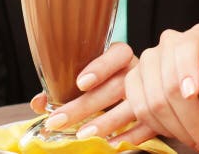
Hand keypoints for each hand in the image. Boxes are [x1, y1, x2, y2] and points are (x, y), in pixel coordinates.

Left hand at [32, 43, 155, 144]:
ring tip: (83, 135)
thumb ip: (66, 88)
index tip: (81, 83)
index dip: (101, 66)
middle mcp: (138, 73)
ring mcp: (151, 93)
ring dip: (107, 122)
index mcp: (124, 60)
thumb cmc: (113, 85)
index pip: (118, 54)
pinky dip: (130, 136)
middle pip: (116, 85)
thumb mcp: (93, 81)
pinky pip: (147, 125)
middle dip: (86, 104)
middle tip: (58, 120)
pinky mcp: (158, 113)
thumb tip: (39, 102)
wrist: (157, 90)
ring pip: (132, 105)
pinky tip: (112, 144)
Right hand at [123, 24, 198, 153]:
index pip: (186, 48)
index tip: (192, 97)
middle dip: (188, 118)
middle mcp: (170, 42)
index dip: (186, 73)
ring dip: (175, 128)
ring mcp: (149, 61)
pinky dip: (159, 128)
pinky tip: (178, 134)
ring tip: (197, 141)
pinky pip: (139, 109)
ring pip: (152, 100)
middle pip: (168, 82)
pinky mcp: (135, 82)